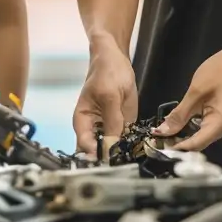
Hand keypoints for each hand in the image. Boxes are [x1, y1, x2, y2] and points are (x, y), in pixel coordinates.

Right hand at [73, 41, 138, 156]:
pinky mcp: (123, 125)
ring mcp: (109, 128)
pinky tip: (138, 146)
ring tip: (131, 154)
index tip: (108, 159)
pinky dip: (132, 145)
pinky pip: (125, 140)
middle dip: (108, 158)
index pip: (84, 146)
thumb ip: (112, 121)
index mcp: (82, 122)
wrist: (116, 61)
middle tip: (120, 161)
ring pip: (112, 149)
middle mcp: (94, 129)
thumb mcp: (110, 96)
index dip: (95, 155)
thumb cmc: (106, 73)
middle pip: (97, 152)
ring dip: (122, 153)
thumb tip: (111, 146)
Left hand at [157, 43, 221, 153]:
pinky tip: (177, 125)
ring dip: (182, 136)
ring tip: (164, 132)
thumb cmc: (221, 70)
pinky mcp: (221, 121)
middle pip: (198, 144)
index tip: (159, 145)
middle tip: (157, 138)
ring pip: (199, 138)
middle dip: (177, 142)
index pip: (196, 144)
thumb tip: (163, 132)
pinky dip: (189, 129)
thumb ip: (178, 115)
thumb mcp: (195, 92)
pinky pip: (203, 131)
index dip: (176, 148)